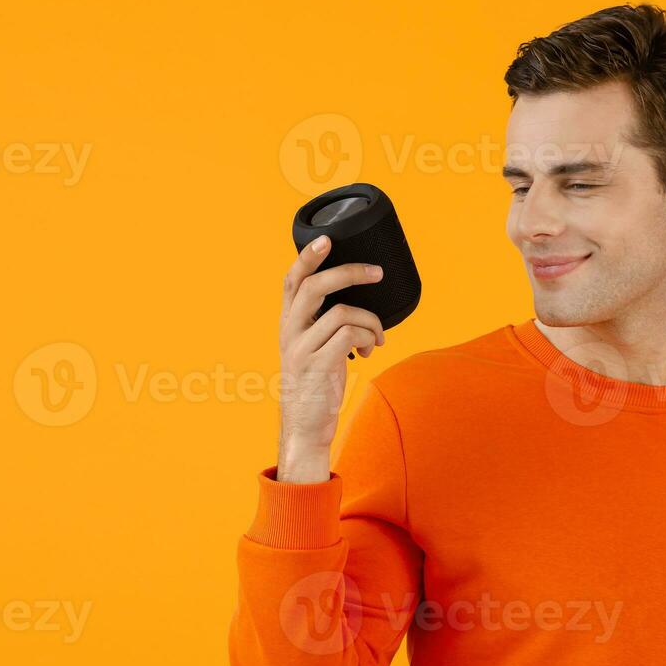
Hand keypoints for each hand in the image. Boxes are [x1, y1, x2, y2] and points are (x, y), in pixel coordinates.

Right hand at [277, 235, 384, 482]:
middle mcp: (291, 331)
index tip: (326, 239)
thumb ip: (322, 324)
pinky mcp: (319, 365)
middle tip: (377, 273)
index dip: (307, 256)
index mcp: (288, 323)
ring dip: (370, 321)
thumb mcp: (311, 348)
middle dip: (351, 273)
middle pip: (316, 286)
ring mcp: (302, 348)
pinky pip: (350, 336)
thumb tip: (356, 301)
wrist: (305, 426)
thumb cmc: (315, 385)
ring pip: (343, 312)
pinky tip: (370, 350)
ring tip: (376, 338)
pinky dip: (368, 338)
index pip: (292, 280)